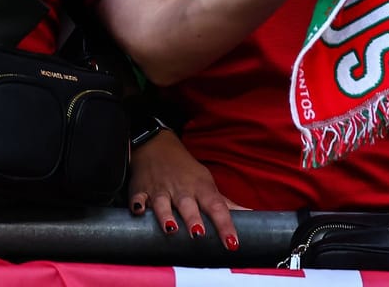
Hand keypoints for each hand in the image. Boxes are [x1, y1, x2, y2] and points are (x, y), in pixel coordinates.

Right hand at [128, 130, 244, 248]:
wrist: (156, 145)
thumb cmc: (185, 170)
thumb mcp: (206, 183)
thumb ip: (225, 203)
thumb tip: (251, 215)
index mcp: (201, 188)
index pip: (217, 207)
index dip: (225, 225)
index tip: (232, 243)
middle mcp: (181, 189)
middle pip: (188, 205)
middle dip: (193, 219)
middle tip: (198, 234)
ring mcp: (160, 189)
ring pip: (162, 203)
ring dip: (166, 215)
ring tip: (170, 229)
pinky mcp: (140, 190)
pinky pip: (137, 198)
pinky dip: (137, 204)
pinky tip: (138, 211)